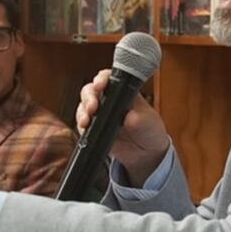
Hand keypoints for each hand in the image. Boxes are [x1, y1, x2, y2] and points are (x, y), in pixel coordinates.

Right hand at [76, 70, 169, 185]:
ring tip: (86, 121)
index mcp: (123, 91)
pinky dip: (81, 126)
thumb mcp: (148, 122)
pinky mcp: (94, 128)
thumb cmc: (149, 130)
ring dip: (82, 112)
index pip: (109, 78)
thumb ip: (138, 119)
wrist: (145, 153)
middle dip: (88, 97)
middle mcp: (108, 99)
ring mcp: (99, 114)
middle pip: (90, 90)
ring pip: (83, 106)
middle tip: (92, 107)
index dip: (102, 79)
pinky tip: (85, 129)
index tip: (100, 85)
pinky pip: (82, 125)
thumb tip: (128, 118)